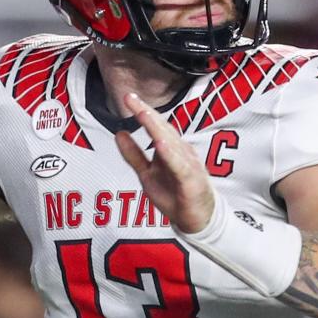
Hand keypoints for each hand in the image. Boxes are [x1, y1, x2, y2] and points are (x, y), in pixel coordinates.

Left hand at [114, 92, 214, 233]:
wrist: (198, 220)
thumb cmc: (175, 195)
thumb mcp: (147, 173)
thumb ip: (134, 154)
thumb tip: (119, 133)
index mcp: (170, 149)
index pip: (156, 126)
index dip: (142, 111)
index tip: (128, 97)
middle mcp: (180, 152)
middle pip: (163, 129)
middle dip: (147, 113)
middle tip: (131, 98)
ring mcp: (188, 165)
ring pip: (171, 143)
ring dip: (156, 128)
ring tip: (142, 113)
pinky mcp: (192, 181)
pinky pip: (180, 166)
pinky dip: (171, 154)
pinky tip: (161, 145)